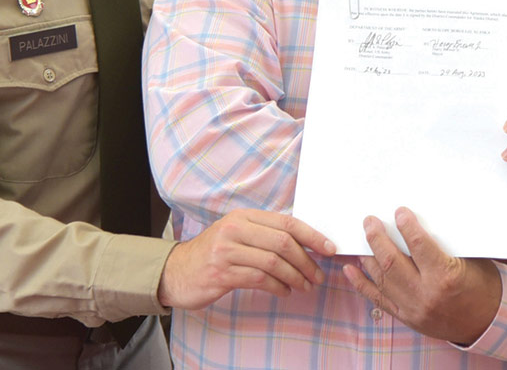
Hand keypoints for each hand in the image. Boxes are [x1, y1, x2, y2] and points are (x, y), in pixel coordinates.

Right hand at [157, 208, 335, 308]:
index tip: (330, 248)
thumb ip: (265, 233)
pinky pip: (259, 279)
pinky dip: (278, 286)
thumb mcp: (238, 234)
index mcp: (244, 216)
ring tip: (305, 286)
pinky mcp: (221, 273)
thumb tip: (306, 241)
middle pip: (282, 242)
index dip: (312, 235)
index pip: (286, 222)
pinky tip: (285, 291)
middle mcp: (235, 229)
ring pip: (273, 262)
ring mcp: (226, 251)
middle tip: (318, 275)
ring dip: (295, 276)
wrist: (176, 271)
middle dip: (307, 260)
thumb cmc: (214, 253)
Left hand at [342, 207, 501, 344]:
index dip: (406, 226)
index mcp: (445, 276)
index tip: (399, 211)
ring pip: (382, 279)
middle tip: (369, 221)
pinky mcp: (406, 318)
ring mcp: (413, 309)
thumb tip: (420, 220)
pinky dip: (361, 284)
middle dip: (377, 238)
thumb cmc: (481, 285)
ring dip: (368, 257)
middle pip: (392, 262)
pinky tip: (350, 270)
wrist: (486, 321)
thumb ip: (444, 245)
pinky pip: (378, 300)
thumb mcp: (469, 260)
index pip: (419, 246)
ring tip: (362, 239)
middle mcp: (425, 294)